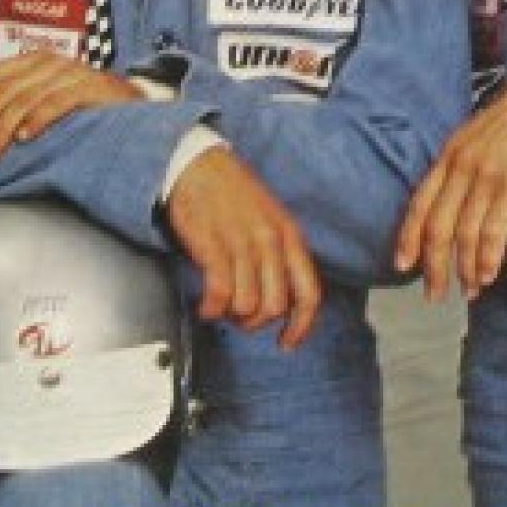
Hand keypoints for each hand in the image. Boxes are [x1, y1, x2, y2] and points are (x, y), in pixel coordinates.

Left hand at [0, 53, 140, 159]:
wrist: (131, 102)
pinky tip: (24, 138)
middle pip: (2, 90)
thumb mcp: (42, 88)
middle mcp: (49, 62)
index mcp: (33, 59)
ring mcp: (71, 73)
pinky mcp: (92, 88)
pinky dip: (38, 120)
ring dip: (2, 129)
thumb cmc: (81, 101)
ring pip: (25, 99)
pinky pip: (58, 103)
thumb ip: (10, 82)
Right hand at [167, 148, 321, 348]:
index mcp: (289, 235)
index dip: (302, 326)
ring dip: (231, 315)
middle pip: (275, 306)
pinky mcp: (213, 245)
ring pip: (247, 305)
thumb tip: (282, 295)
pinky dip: (211, 308)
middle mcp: (270, 241)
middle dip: (255, 322)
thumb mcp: (271, 219)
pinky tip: (206, 306)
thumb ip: (281, 253)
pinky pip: (219, 293)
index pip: (309, 293)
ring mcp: (242, 243)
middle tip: (240, 318)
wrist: (197, 164)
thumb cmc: (232, 192)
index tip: (288, 342)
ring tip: (221, 307)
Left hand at [395, 62, 506, 300]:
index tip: (402, 265)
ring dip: (465, 270)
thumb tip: (452, 202)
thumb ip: (461, 164)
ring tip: (469, 290)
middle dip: (434, 267)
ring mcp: (488, 177)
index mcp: (450, 153)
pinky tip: (488, 275)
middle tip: (434, 294)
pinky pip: (494, 233)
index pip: (419, 203)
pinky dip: (488, 260)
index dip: (408, 238)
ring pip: (465, 235)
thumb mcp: (478, 135)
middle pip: (437, 227)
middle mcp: (463, 166)